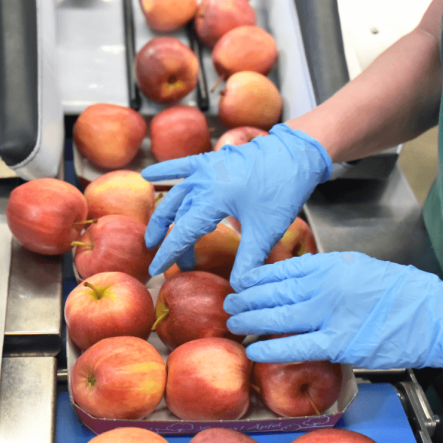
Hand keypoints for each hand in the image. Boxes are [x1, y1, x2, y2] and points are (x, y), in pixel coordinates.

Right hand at [142, 125, 331, 287]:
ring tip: (156, 235)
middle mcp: (202, 181)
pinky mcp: (212, 159)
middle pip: (177, 216)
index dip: (168, 253)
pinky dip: (164, 170)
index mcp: (212, 198)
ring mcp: (205, 168)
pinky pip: (182, 165)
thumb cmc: (281, 190)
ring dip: (164, 215)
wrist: (296, 154)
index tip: (156, 270)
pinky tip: (147, 174)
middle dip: (168, 239)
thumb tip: (238, 288)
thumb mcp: (265, 230)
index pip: (182, 232)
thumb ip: (248, 260)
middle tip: (164, 259)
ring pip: (176, 195)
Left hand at [224, 251, 442, 375]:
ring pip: (277, 318)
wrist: (431, 315)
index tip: (240, 283)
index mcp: (327, 265)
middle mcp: (323, 287)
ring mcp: (329, 315)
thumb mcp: (356, 266)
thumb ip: (324, 272)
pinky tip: (254, 350)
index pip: (279, 270)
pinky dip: (271, 349)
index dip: (254, 279)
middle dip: (245, 299)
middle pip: (272, 293)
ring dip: (251, 321)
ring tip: (235, 324)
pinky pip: (296, 347)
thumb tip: (294, 277)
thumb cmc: (397, 291)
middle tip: (230, 304)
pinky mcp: (338, 343)